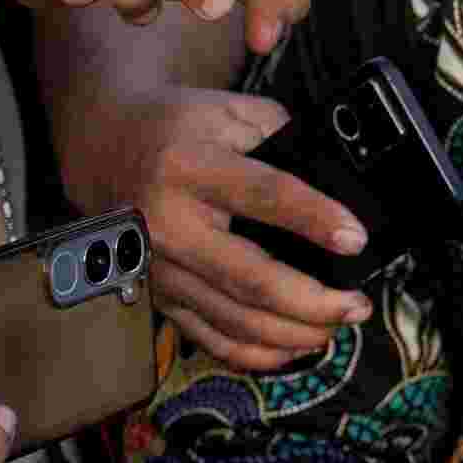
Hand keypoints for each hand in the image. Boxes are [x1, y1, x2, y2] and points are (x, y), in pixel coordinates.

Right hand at [68, 87, 369, 371]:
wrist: (104, 147)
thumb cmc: (180, 127)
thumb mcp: (230, 110)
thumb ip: (283, 137)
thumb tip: (340, 179)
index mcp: (190, 167)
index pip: (264, 195)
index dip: (315, 219)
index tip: (357, 239)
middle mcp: (169, 224)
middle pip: (250, 278)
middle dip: (313, 301)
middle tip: (359, 305)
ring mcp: (159, 268)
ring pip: (234, 319)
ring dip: (294, 333)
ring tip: (339, 324)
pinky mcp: (157, 295)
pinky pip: (209, 338)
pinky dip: (257, 352)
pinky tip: (295, 346)